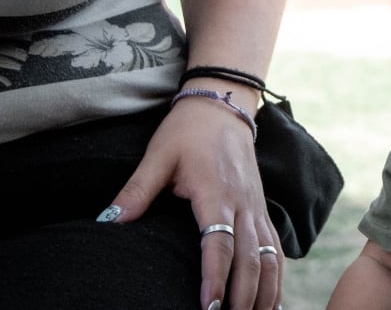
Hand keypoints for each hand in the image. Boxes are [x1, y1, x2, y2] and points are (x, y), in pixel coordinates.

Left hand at [102, 99, 281, 309]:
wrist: (223, 105)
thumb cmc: (188, 131)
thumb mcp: (158, 156)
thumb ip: (136, 191)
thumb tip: (109, 221)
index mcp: (217, 192)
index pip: (219, 242)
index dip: (215, 276)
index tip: (209, 306)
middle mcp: (243, 202)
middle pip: (250, 258)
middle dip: (244, 296)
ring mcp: (257, 206)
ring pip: (269, 256)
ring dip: (266, 291)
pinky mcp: (262, 208)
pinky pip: (275, 248)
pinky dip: (276, 276)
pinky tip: (272, 300)